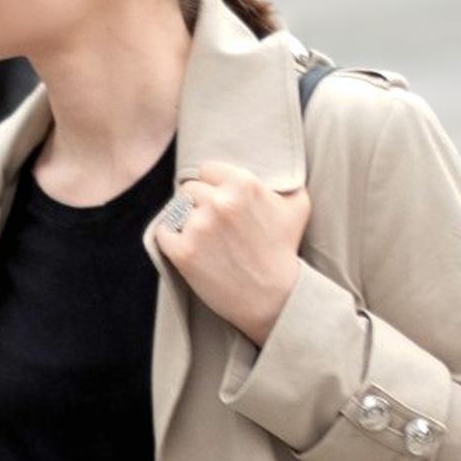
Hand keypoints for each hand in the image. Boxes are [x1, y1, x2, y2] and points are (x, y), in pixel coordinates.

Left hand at [156, 161, 312, 347]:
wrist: (274, 298)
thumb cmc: (284, 251)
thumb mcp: (297, 207)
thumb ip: (283, 179)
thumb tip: (270, 163)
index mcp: (243, 184)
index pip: (207, 169)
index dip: (212, 185)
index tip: (219, 201)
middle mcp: (219, 202)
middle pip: (190, 189)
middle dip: (199, 204)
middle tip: (212, 224)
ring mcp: (199, 227)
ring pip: (176, 209)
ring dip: (185, 220)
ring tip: (203, 238)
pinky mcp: (183, 252)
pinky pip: (163, 233)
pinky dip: (171, 239)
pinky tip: (187, 247)